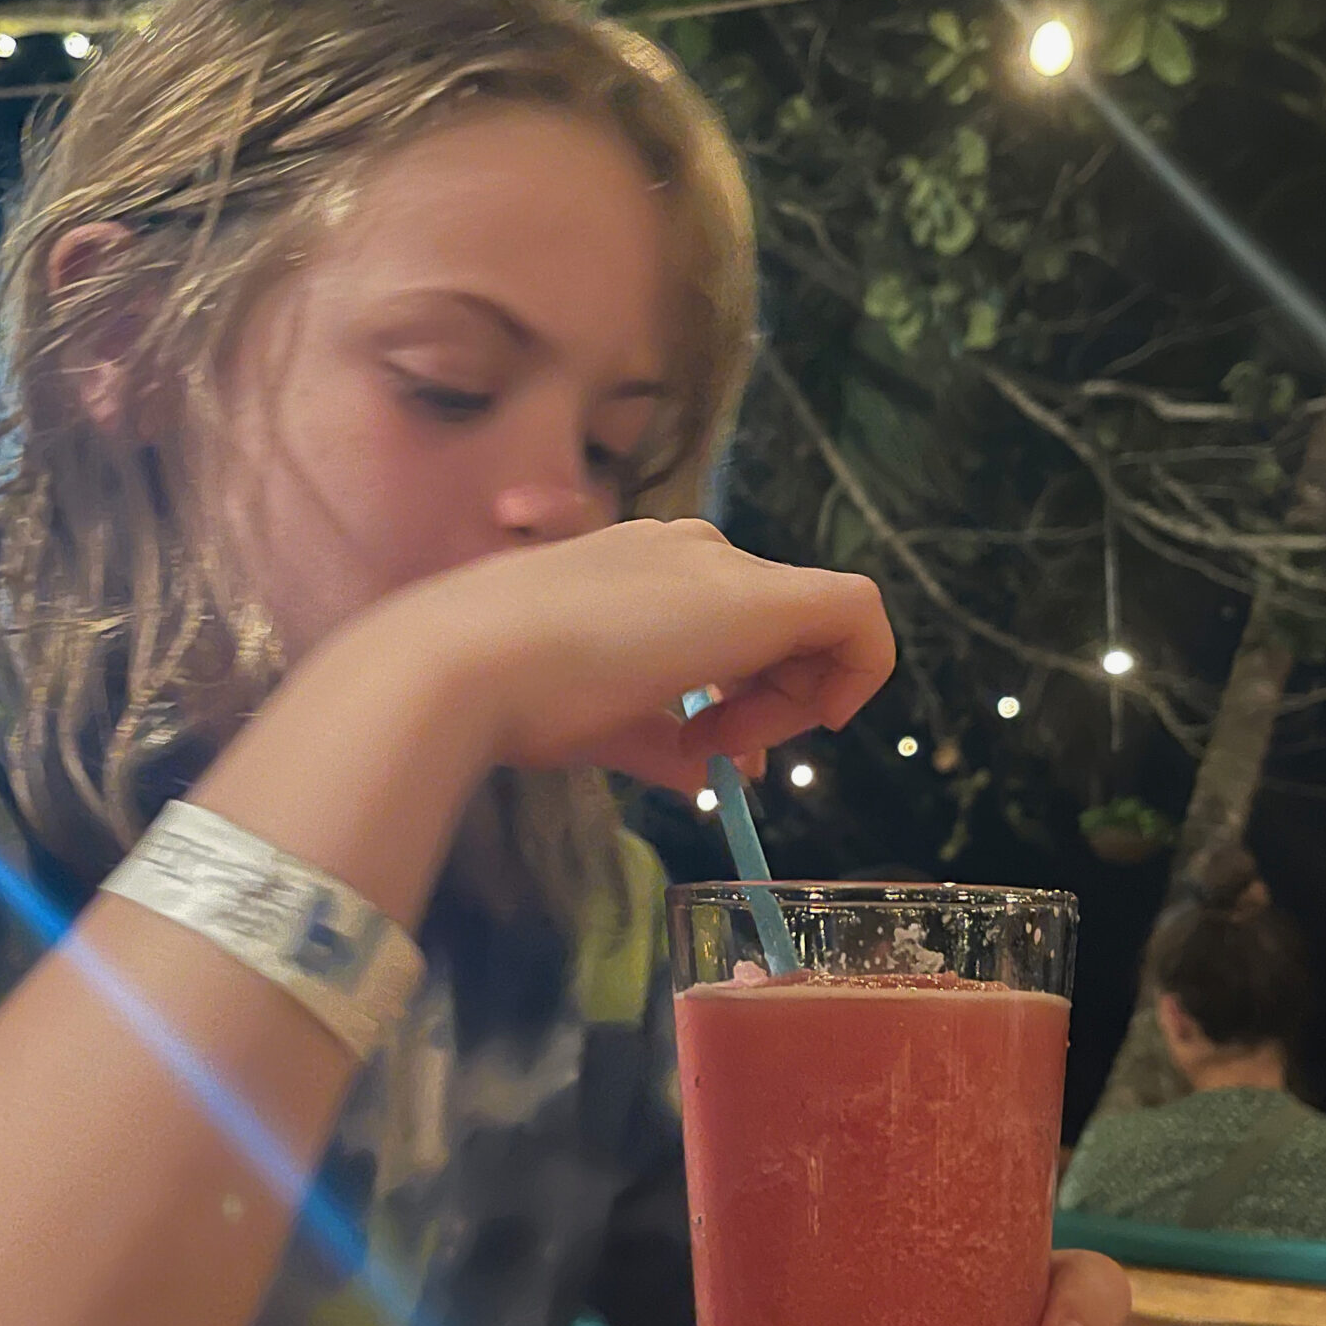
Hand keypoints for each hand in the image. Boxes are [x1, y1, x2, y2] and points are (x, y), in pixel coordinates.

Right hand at [402, 517, 895, 789]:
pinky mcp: (761, 594)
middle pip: (779, 619)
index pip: (729, 617)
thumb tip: (713, 775)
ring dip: (793, 694)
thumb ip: (664, 744)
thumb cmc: (510, 692)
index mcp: (642, 566)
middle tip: (718, 751)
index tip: (704, 737)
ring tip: (726, 740)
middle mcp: (688, 550)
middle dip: (770, 697)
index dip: (741, 686)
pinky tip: (816, 718)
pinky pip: (858, 611)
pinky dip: (858, 668)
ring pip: (815, 617)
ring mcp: (721, 564)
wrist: (466, 663)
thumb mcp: (598, 722)